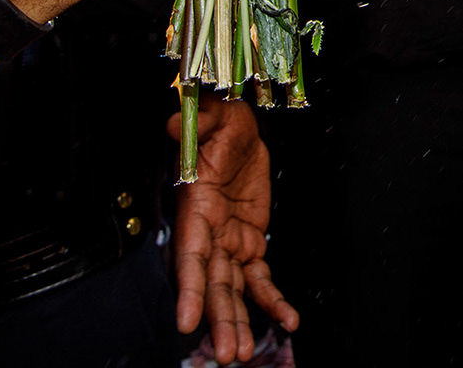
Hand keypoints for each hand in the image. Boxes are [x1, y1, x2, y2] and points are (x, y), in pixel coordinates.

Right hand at [170, 95, 295, 363]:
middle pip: (213, 284)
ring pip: (234, 291)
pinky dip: (273, 301)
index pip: (190, 256)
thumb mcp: (214, 117)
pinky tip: (288, 320)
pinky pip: (261, 279)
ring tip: (242, 354)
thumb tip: (174, 123)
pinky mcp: (250, 244)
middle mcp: (209, 234)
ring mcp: (229, 244)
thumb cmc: (221, 126)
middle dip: (219, 321)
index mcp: (196, 210)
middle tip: (226, 354)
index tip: (187, 322)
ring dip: (238, 322)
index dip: (189, 289)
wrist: (241, 134)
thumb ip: (198, 123)